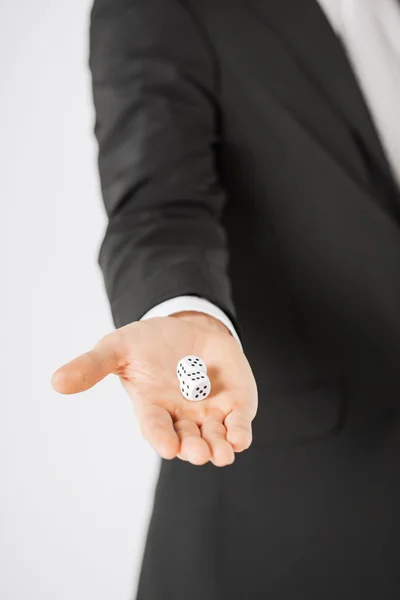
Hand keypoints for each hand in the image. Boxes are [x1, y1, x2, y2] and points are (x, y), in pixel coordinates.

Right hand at [51, 311, 257, 466]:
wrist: (187, 328)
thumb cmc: (148, 343)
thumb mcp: (118, 348)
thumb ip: (92, 366)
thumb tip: (56, 382)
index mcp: (152, 407)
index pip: (155, 427)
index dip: (161, 437)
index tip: (167, 446)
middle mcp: (180, 416)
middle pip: (187, 438)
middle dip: (193, 447)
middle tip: (197, 453)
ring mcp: (208, 412)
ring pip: (214, 437)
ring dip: (218, 447)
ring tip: (222, 454)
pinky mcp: (233, 403)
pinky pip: (237, 422)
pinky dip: (240, 431)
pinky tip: (241, 438)